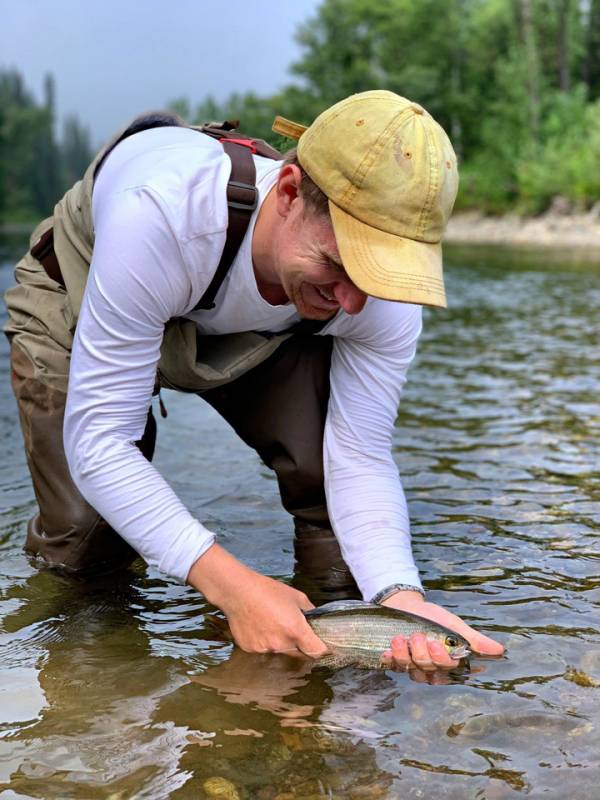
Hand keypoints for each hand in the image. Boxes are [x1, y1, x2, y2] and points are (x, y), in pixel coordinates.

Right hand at [188, 543, 328, 658]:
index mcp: (295, 630)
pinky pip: (263, 649)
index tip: (325, 647)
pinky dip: (264, 642)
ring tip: (272, 624)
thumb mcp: (296, 596)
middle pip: (299, 654)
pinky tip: (259, 627)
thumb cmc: (268, 590)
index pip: (316, 651)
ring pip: (280, 652)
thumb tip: (317, 621)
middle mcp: (281, 644)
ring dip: (281, 643)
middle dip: (301, 647)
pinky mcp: (250, 649)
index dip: (323, 650)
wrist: (238, 591)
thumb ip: (310, 611)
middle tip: (295, 632)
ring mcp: (264, 649)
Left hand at [379, 590, 503, 673]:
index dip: (441, 659)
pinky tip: (387, 650)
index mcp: (446, 661)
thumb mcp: (453, 625)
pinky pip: (393, 666)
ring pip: (410, 669)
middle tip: (418, 635)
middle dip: (422, 652)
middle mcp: (429, 668)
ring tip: (400, 638)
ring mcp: (411, 665)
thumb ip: (473, 639)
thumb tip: (501, 650)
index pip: (447, 670)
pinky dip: (390, 658)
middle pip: (428, 670)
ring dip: (404, 654)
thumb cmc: (432, 617)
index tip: (436, 644)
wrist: (405, 605)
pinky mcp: (394, 661)